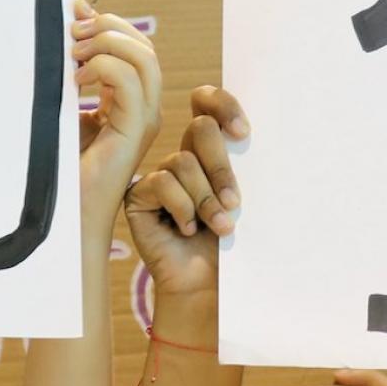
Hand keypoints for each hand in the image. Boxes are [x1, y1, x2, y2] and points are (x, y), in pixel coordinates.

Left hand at [74, 3, 164, 224]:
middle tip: (71, 35)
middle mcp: (144, 107)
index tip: (73, 14)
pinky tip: (78, 80)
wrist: (64, 209)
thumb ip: (71, 64)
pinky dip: (104, 68)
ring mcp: (144, 119)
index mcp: (130, 101)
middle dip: (108, 27)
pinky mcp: (134, 130)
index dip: (108, 22)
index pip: (136, 45)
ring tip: (75, 56)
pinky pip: (131, 81)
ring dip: (107, 44)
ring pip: (145, 58)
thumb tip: (72, 15)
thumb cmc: (58, 162)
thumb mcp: (62, 101)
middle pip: (145, 46)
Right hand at [124, 87, 246, 300]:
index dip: (223, 104)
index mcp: (212, 149)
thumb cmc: (231, 244)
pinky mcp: (139, 194)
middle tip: (235, 203)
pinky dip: (183, 208)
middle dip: (222, 168)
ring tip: (220, 228)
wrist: (208, 282)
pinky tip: (187, 230)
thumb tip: (247, 134)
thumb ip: (243, 166)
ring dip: (207, 199)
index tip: (243, 133)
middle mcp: (184, 156)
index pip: (208, 103)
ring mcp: (160, 174)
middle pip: (201, 128)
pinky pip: (163, 183)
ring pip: (184, 162)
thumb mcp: (244, 200)